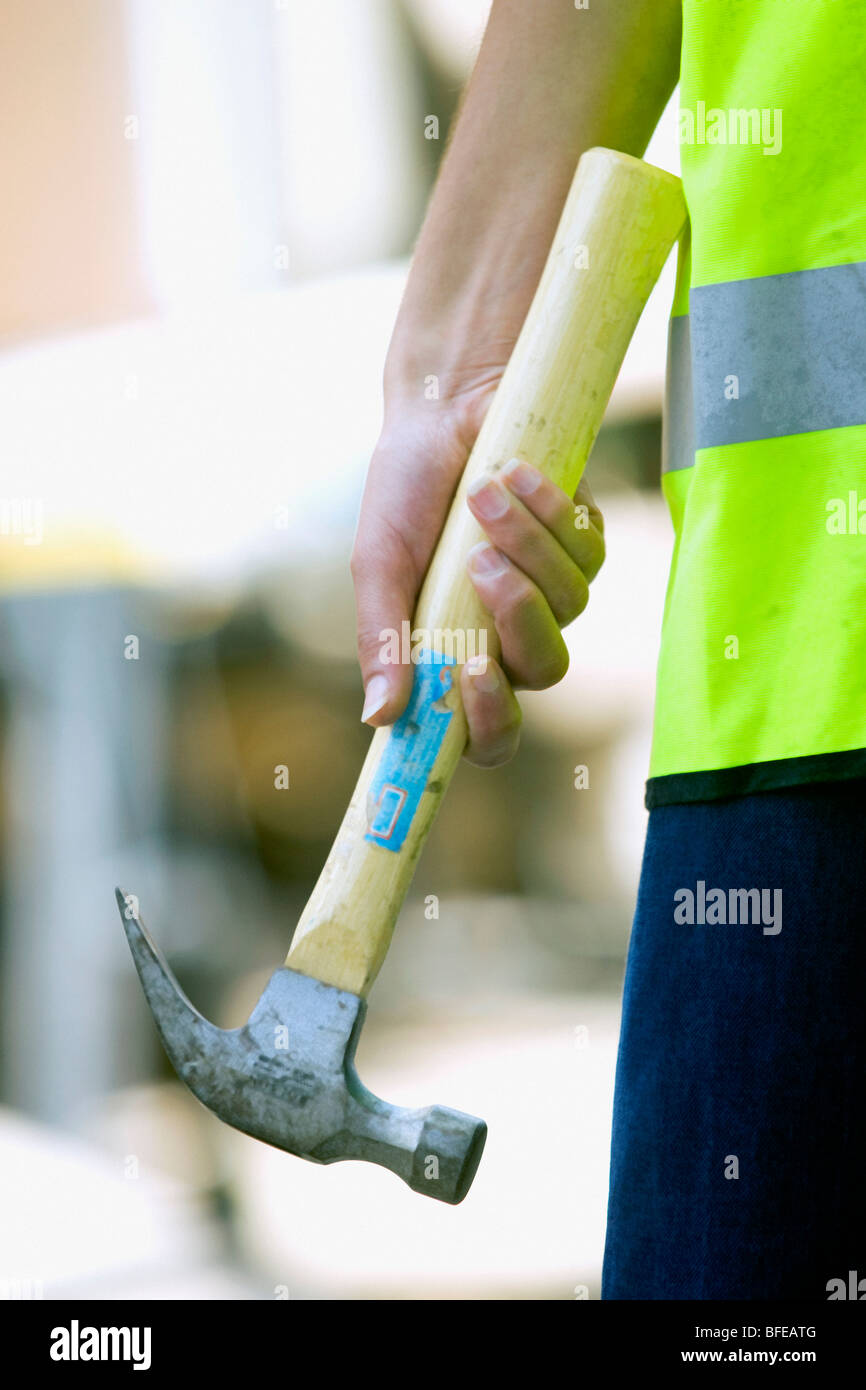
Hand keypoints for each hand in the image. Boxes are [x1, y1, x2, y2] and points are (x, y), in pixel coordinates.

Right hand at [351, 390, 603, 766]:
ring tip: (482, 494)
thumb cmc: (403, 494)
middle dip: (519, 616)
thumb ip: (382, 638)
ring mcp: (552, 590)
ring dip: (526, 545)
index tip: (470, 672)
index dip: (490, 722)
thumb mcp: (378, 565)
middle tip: (480, 563)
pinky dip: (548, 509)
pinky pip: (587, 548)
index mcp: (457, 654)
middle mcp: (510, 634)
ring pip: (570, 602)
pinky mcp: (583, 541)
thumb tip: (378, 717)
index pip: (490, 731)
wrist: (442, 412)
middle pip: (545, 667)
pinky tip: (512, 472)